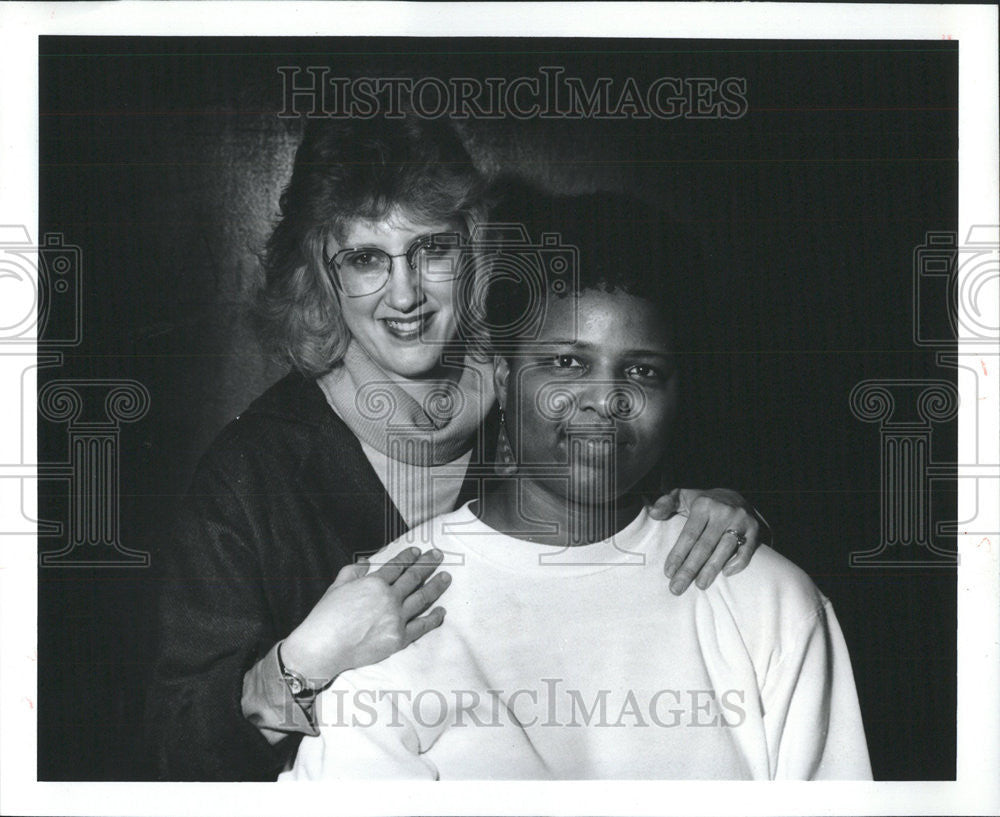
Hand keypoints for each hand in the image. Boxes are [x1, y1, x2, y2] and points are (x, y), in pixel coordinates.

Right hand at [280, 547, 450, 686]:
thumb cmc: (326, 616)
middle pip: (414, 577)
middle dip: (428, 564)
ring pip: (422, 598)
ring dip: (436, 585)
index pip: (397, 566)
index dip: (409, 556)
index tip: (418, 550)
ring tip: (447, 576)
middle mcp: (388, 598)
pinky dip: (434, 618)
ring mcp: (396, 618)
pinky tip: (442, 610)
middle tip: (438, 555)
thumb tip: (367, 561)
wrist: (323, 648)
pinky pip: (422, 626)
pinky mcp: (399, 638)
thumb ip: (353, 571)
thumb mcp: (337, 586)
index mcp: (374, 582)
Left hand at [648, 488, 765, 594]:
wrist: (734, 497)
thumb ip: (665, 503)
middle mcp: (723, 512)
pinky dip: (738, 562)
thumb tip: (652, 514)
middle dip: (690, 569)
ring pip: (724, 549)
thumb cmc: (702, 502)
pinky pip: (747, 549)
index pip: (689, 534)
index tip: (668, 573)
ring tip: (700, 586)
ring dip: (711, 569)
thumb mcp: (682, 496)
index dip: (678, 554)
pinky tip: (726, 574)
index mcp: (703, 505)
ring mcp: (741, 521)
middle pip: (704, 546)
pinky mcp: (754, 529)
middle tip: (677, 588)